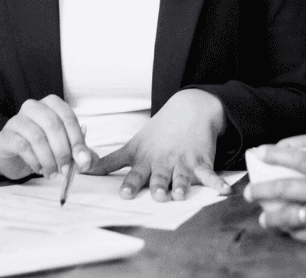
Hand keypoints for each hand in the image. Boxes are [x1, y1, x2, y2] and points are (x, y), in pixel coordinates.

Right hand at [0, 95, 96, 180]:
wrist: (14, 157)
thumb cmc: (43, 147)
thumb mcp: (65, 148)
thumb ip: (79, 153)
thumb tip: (88, 161)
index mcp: (52, 104)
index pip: (68, 117)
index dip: (77, 140)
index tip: (82, 161)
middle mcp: (34, 107)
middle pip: (53, 125)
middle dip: (63, 151)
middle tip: (66, 170)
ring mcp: (18, 119)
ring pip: (37, 137)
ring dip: (49, 159)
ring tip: (53, 173)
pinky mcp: (6, 135)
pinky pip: (22, 146)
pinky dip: (34, 161)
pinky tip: (39, 168)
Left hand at [93, 89, 233, 201]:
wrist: (189, 110)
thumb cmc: (158, 133)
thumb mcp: (132, 145)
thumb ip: (108, 162)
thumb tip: (80, 171)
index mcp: (146, 160)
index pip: (136, 173)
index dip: (131, 184)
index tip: (125, 193)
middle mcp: (163, 162)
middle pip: (160, 176)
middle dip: (158, 185)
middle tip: (157, 194)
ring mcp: (183, 161)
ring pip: (182, 177)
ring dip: (182, 186)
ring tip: (180, 194)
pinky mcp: (202, 161)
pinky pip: (210, 174)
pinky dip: (218, 183)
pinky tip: (225, 191)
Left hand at [244, 145, 305, 252]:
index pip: (300, 159)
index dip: (278, 155)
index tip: (260, 152)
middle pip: (286, 187)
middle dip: (264, 189)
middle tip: (250, 191)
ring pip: (289, 213)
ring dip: (272, 216)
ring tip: (263, 218)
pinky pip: (302, 232)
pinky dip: (292, 232)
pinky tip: (285, 232)